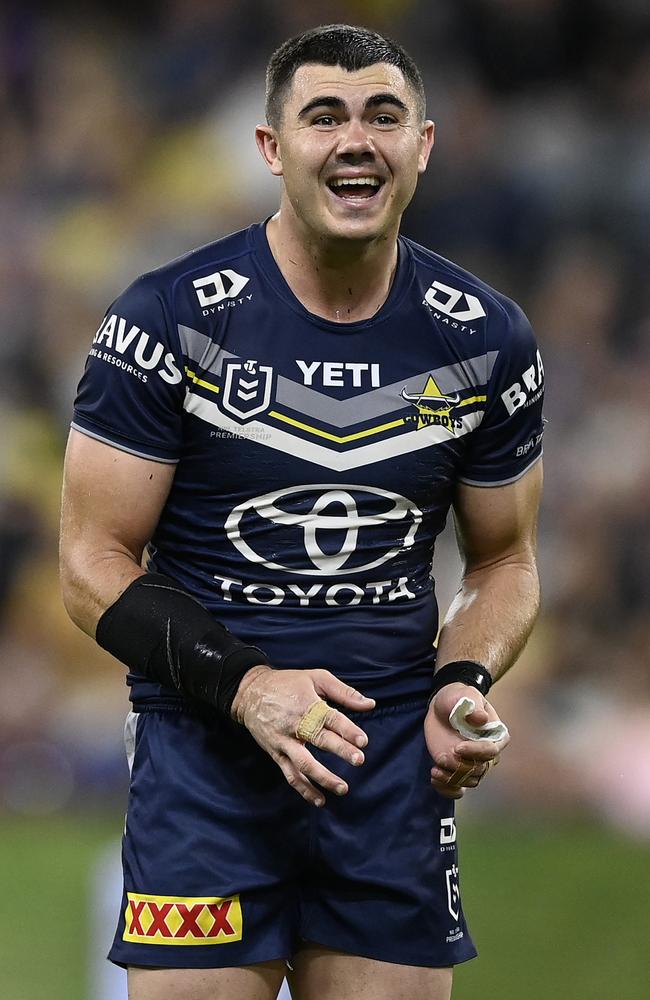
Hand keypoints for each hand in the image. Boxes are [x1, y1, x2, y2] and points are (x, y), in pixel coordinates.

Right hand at [231, 666, 374, 806]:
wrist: (250, 693)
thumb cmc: (288, 683)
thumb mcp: (316, 678)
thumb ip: (344, 692)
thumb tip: (371, 704)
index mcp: (307, 704)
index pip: (330, 718)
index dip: (347, 730)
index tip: (363, 741)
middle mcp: (295, 724)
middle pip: (319, 739)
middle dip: (340, 750)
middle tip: (359, 760)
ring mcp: (284, 742)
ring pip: (303, 763)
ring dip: (323, 777)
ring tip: (343, 788)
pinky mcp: (276, 754)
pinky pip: (290, 775)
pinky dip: (304, 789)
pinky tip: (320, 800)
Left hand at [424, 682, 509, 798]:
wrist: (443, 706)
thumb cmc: (458, 697)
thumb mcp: (466, 695)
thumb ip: (473, 706)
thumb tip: (481, 718)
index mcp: (496, 735)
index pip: (491, 751)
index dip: (476, 752)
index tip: (458, 748)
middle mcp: (487, 753)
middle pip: (480, 770)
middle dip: (462, 768)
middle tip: (443, 758)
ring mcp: (472, 763)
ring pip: (469, 781)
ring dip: (452, 780)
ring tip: (435, 771)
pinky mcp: (457, 769)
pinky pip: (458, 789)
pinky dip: (448, 790)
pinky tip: (435, 780)